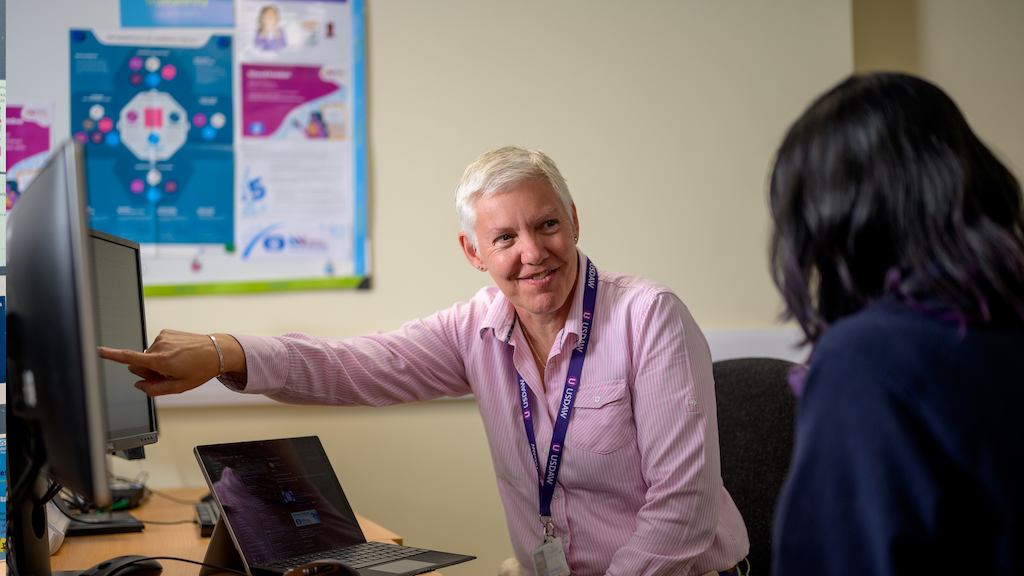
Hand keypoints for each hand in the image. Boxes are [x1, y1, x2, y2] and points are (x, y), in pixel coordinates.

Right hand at [98, 329, 239, 395]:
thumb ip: (155, 390)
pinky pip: (156, 346)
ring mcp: (162, 337)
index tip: (98, 351)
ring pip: (148, 356)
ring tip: (178, 363)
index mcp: (161, 361)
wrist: (217, 351)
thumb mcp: (179, 387)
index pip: (130, 358)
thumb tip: (139, 385)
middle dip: (148, 372)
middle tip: (168, 374)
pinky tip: (178, 355)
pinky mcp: (166, 332)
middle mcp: (159, 347)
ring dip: (157, 362)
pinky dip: (163, 352)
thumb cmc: (200, 370)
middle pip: (138, 364)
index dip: (112, 355)